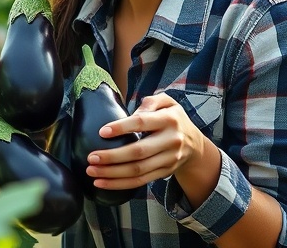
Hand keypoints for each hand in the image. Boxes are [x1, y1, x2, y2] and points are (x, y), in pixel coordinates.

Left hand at [85, 92, 211, 189]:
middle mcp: (170, 141)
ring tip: (91, 171)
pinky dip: (120, 184)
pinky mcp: (164, 173)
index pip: (142, 123)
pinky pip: (140, 181)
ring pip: (138, 170)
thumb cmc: (173, 118)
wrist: (195, 144)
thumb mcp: (167, 101)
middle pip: (138, 152)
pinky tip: (102, 183)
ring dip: (112, 173)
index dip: (122, 127)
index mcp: (169, 119)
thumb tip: (132, 114)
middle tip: (91, 157)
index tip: (102, 132)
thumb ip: (150, 102)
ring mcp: (168, 160)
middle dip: (112, 157)